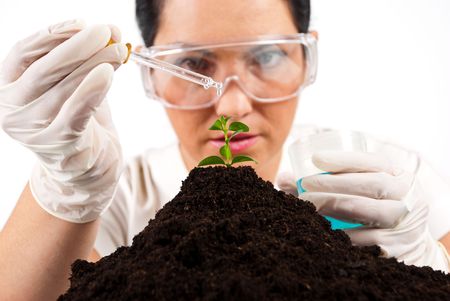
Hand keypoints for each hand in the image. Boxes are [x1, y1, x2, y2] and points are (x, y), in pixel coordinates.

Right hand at [0, 20, 127, 222]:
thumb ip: (79, 63)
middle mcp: (13, 109)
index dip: (53, 35)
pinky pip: (77, 112)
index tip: (82, 23)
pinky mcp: (60, 145)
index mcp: (9, 89)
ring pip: (65, 87)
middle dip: (80, 46)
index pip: (24, 53)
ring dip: (96, 63)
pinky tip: (109, 72)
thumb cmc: (76, 123)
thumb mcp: (69, 88)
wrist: (84, 171)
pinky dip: (93, 89)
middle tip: (109, 31)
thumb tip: (107, 33)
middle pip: (45, 69)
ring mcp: (34, 130)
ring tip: (119, 50)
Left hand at [278, 148, 449, 271]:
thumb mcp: (360, 189)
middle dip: (335, 183)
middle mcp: (407, 196)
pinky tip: (324, 229)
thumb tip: (284, 179)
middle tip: (305, 185)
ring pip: (370, 211)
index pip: (374, 161)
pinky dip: (344, 233)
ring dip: (335, 206)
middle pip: (373, 184)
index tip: (316, 158)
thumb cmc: (372, 207)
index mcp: (397, 175)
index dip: (345, 159)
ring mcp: (406, 222)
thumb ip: (327, 181)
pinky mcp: (398, 247)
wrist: (406, 241)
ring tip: (309, 204)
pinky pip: (369, 240)